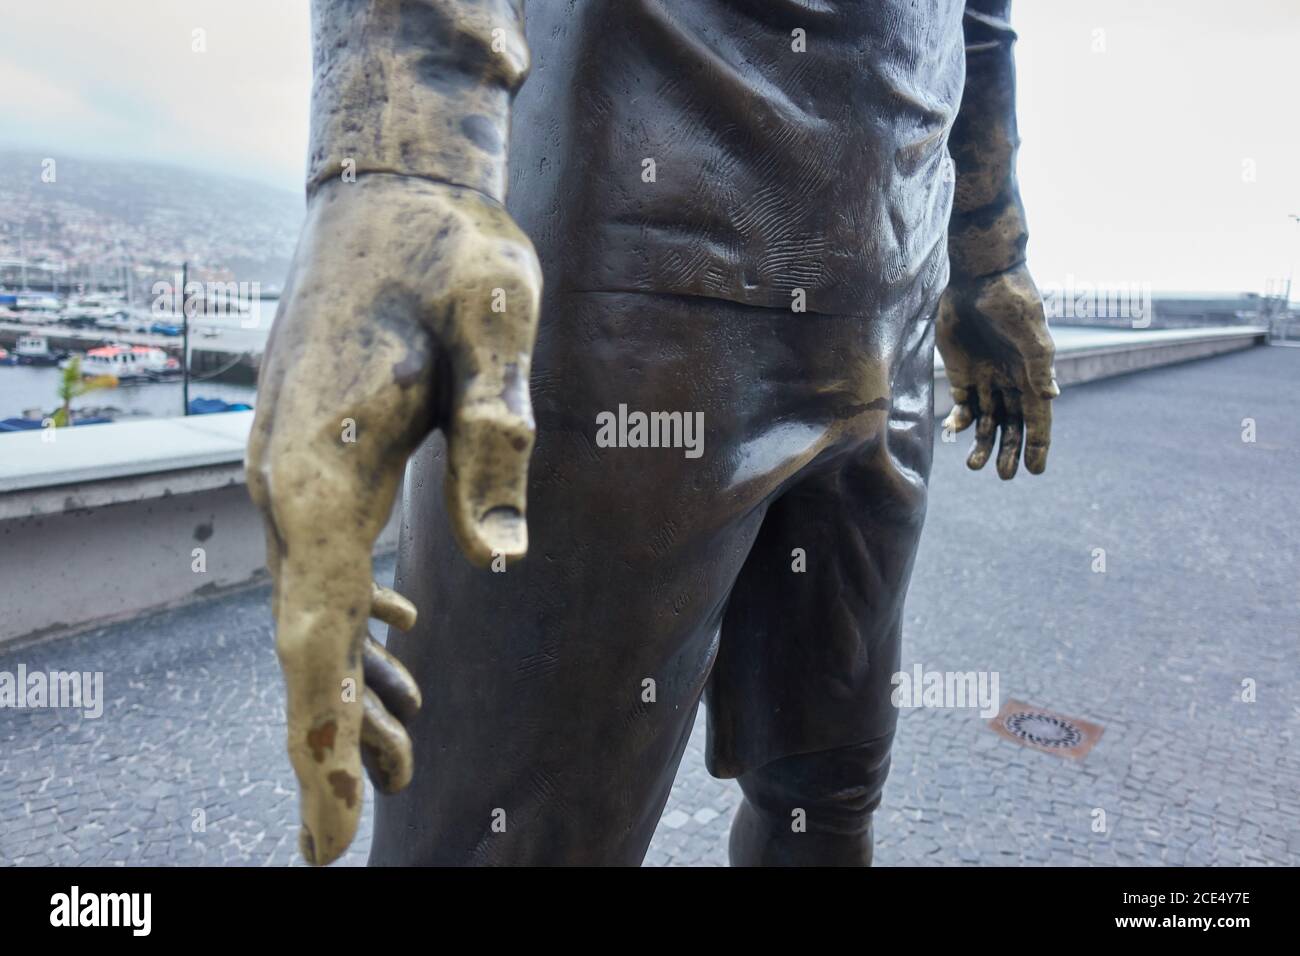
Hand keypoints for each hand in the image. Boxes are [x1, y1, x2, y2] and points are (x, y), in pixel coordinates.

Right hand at [246, 174, 540, 864]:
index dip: (323, 738)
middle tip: (357, 832)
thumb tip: (502, 559)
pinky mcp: (319, 454)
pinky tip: (403, 645)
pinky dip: (360, 619)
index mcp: (322, 469)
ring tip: (406, 751)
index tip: (333, 828)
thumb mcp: (494, 328)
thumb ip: (496, 437)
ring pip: (316, 605)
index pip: (315, 633)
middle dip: (334, 737)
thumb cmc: (450, 252)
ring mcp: (295, 469)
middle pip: (305, 638)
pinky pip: (330, 562)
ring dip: (354, 682)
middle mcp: (290, 481)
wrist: (392, 191)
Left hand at [936, 265, 1057, 478]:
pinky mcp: (961, 373)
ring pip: (987, 422)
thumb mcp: (1029, 332)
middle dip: (1009, 451)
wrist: (980, 277)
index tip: (1035, 471)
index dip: (1038, 445)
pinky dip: (960, 421)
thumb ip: (1038, 365)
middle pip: (1013, 426)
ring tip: (974, 466)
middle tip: (1004, 476)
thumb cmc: (1011, 301)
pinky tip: (955, 432)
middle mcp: (1011, 383)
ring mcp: (986, 379)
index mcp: (1032, 376)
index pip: (1038, 419)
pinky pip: (963, 405)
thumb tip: (1053, 396)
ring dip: (983, 444)